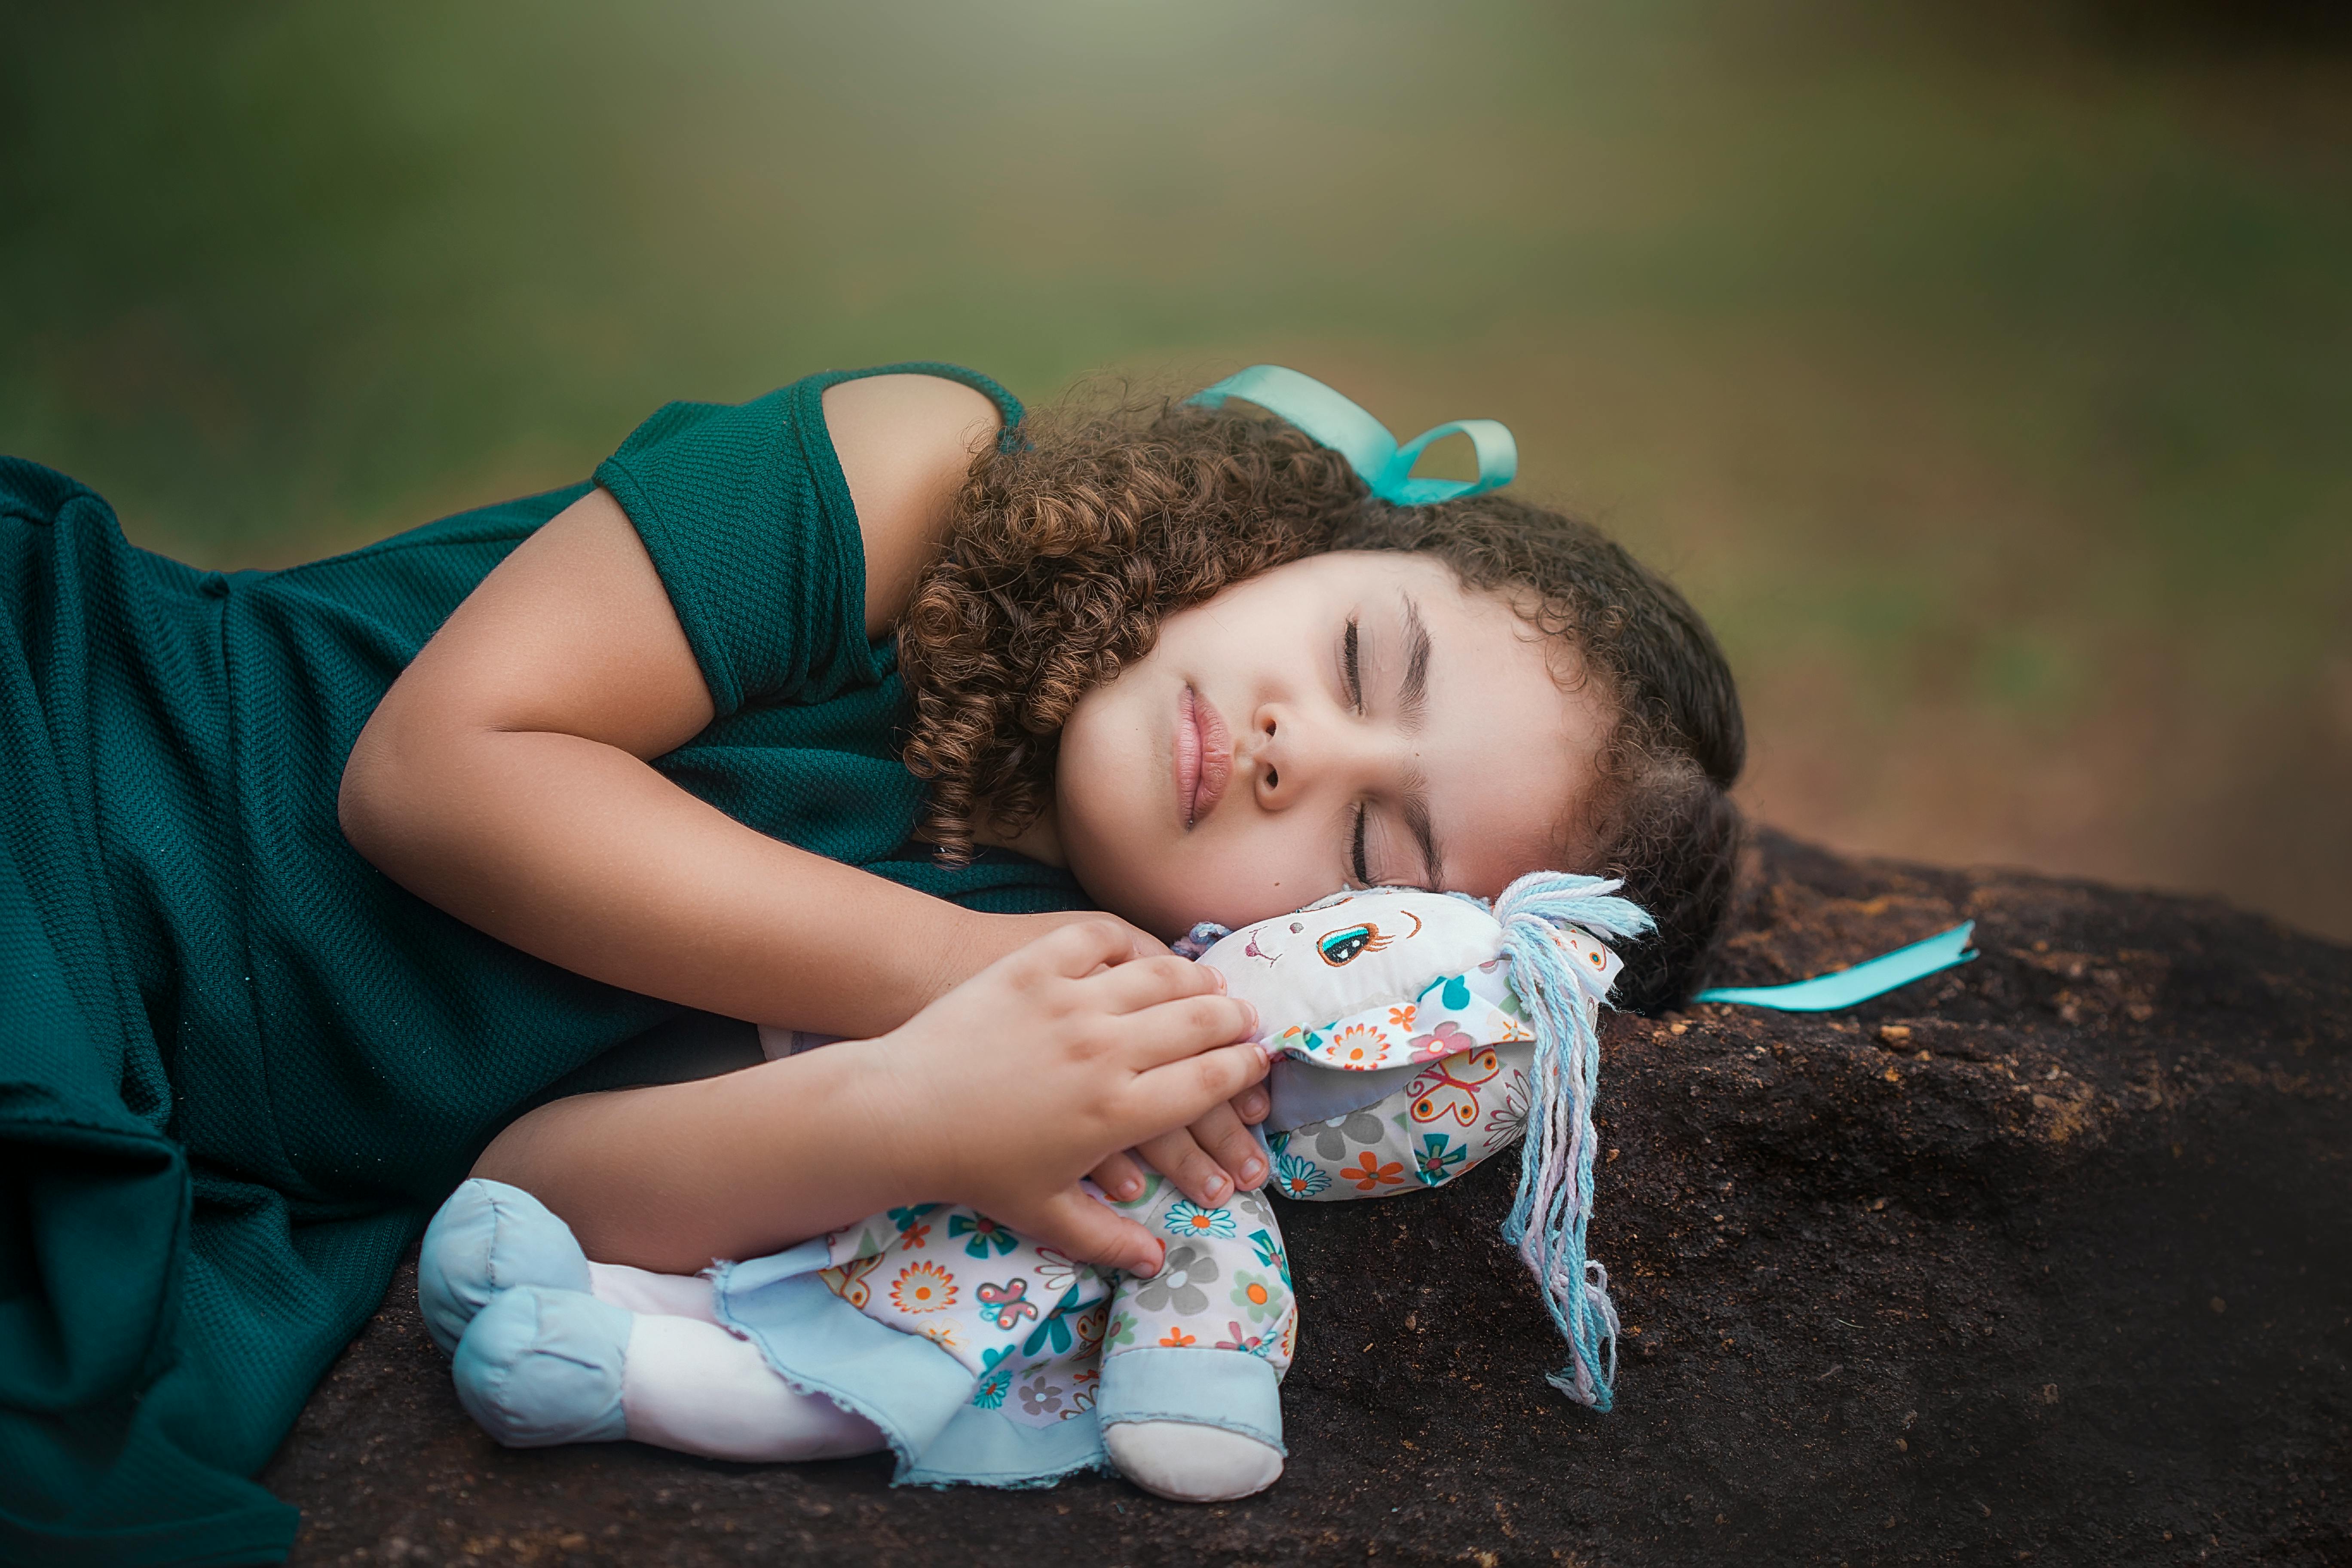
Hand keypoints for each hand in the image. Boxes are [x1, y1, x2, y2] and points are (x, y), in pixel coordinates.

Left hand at [862, 920, 1264, 1276]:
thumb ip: (1107, 1238)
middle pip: (1200, 1020)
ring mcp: (1070, 1002)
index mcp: (1118, 1113)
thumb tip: (1156, 1264)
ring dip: (1195, 976)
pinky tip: (1140, 949)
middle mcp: (1106, 1051)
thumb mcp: (1044, 1213)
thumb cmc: (973, 1168)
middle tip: (1246, 1017)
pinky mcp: (1033, 966)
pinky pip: (1098, 939)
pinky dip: (1127, 940)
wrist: (899, 1114)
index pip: (1209, 1080)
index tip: (1259, 1059)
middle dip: (1235, 1018)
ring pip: (1159, 974)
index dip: (1245, 1067)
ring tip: (1209, 981)